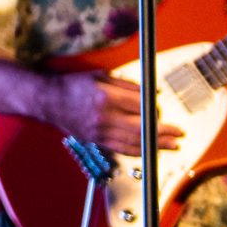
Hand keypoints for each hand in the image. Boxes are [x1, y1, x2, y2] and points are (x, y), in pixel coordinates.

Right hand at [45, 71, 183, 154]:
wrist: (48, 101)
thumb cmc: (73, 86)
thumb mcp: (99, 75)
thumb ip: (126, 84)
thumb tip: (150, 92)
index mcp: (106, 97)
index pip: (140, 105)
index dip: (154, 108)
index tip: (162, 109)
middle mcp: (103, 116)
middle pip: (141, 127)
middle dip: (163, 131)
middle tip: (177, 132)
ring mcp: (99, 131)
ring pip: (134, 141)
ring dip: (155, 144)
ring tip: (171, 145)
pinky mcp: (96, 140)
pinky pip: (121, 149)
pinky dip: (138, 151)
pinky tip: (149, 151)